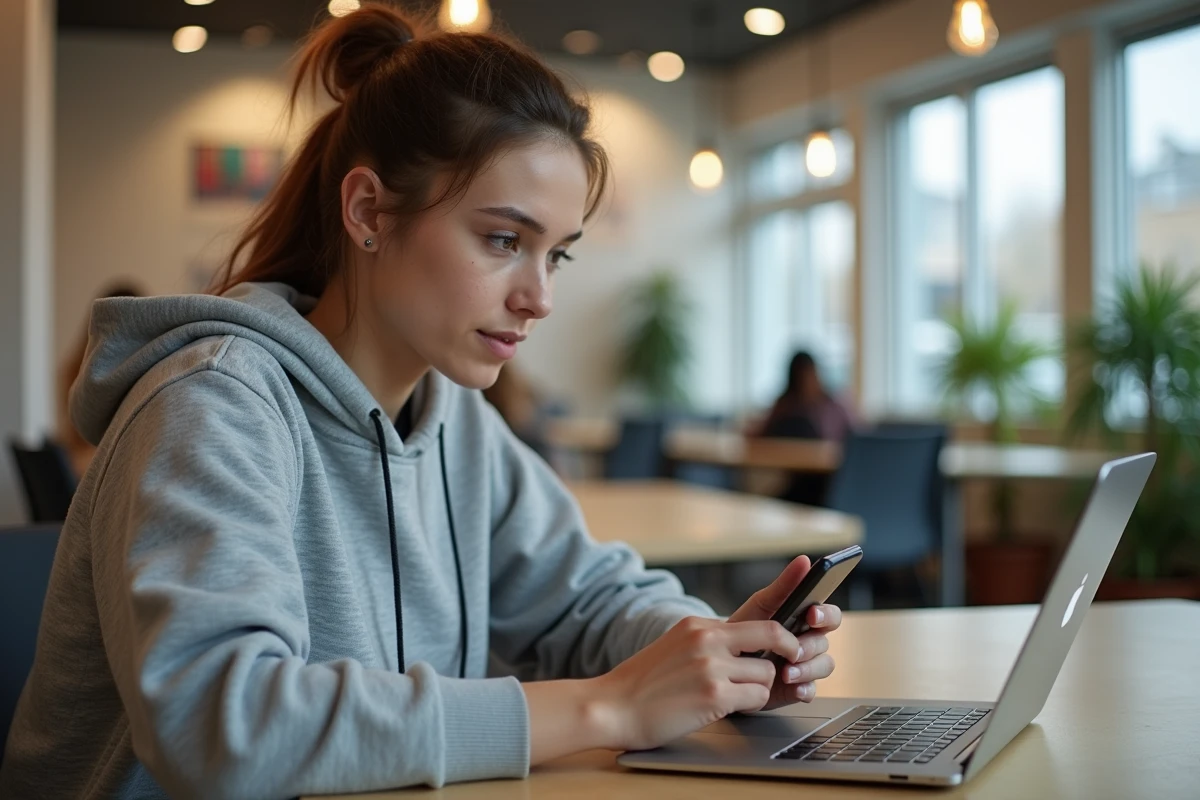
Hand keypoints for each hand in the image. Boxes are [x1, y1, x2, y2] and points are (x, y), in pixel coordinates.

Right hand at [590, 616, 799, 751]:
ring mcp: (711, 666)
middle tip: (790, 666)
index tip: (787, 647)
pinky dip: (750, 705)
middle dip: (788, 652)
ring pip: (767, 673)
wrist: (612, 706)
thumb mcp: (674, 647)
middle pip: (773, 635)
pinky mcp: (714, 694)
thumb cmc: (641, 685)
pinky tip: (729, 708)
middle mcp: (706, 639)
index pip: (757, 621)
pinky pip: (757, 697)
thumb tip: (744, 649)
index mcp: (697, 625)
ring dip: (759, 688)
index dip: (779, 636)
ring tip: (736, 696)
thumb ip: (706, 643)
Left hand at [728, 555, 842, 709]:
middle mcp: (809, 641)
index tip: (812, 615)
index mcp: (804, 619)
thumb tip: (804, 560)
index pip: (829, 614)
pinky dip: (804, 688)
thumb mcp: (761, 605)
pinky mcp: (798, 687)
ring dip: (807, 668)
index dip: (826, 614)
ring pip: (823, 665)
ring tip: (786, 672)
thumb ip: (784, 585)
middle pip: (825, 641)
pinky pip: (812, 690)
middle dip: (811, 645)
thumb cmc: (745, 627)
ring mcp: (805, 665)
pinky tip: (792, 687)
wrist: (721, 661)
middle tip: (794, 649)